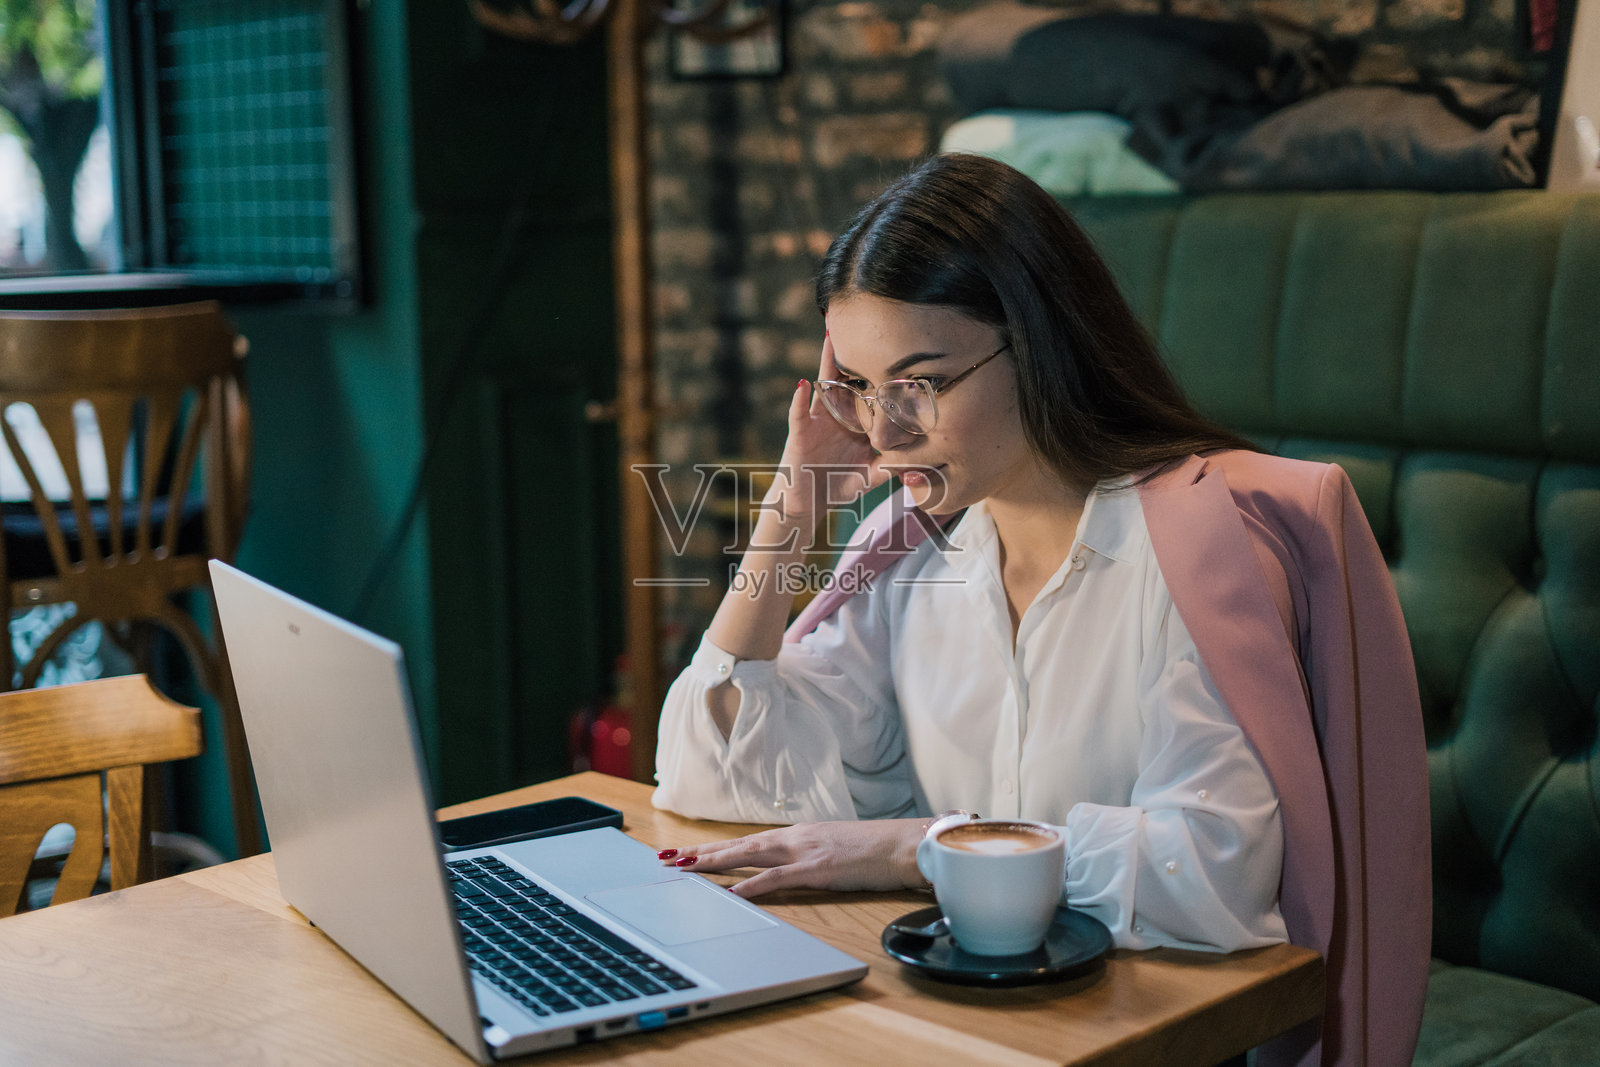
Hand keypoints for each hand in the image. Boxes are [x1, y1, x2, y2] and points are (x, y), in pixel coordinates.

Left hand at [659, 819, 926, 897]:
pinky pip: (775, 879)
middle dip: (701, 852)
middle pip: (738, 845)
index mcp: (799, 834)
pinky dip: (749, 886)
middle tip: (668, 858)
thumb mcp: (836, 850)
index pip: (748, 842)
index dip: (716, 848)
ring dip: (713, 862)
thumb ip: (811, 857)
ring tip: (683, 867)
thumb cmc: (876, 850)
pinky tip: (729, 893)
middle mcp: (795, 837)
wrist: (903, 844)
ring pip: (748, 856)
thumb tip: (794, 867)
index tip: (688, 852)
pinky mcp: (815, 869)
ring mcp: (803, 851)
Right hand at [769, 334, 889, 523]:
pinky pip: (798, 413)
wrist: (808, 502)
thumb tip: (920, 463)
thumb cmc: (836, 485)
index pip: (868, 391)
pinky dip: (799, 399)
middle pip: (846, 378)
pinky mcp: (799, 433)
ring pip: (822, 385)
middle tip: (861, 322)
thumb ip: (892, 467)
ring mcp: (817, 420)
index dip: (880, 372)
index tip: (896, 349)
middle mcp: (836, 414)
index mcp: (854, 420)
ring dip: (825, 362)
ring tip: (830, 336)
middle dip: (853, 353)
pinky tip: (802, 385)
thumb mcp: (870, 476)